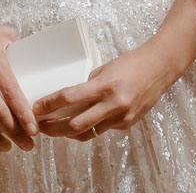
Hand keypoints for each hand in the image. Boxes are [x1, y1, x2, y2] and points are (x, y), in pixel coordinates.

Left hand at [33, 46, 177, 141]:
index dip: (49, 104)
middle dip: (53, 128)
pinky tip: (82, 123)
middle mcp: (113, 104)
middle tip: (40, 126)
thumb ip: (89, 85)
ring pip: (87, 132)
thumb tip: (71, 98)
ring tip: (55, 129)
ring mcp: (120, 117)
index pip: (69, 98)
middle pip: (74, 125)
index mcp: (105, 86)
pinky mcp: (126, 124)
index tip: (36, 107)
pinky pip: (102, 129)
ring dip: (68, 132)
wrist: (160, 68)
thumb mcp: (105, 69)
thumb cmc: (132, 63)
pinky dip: (90, 127)